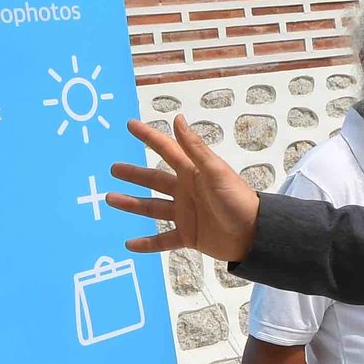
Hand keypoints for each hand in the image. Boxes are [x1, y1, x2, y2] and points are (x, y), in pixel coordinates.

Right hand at [108, 116, 262, 262]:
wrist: (253, 234)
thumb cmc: (236, 198)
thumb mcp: (214, 171)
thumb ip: (194, 148)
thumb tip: (177, 119)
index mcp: (192, 173)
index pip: (166, 150)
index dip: (149, 137)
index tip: (130, 125)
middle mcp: (186, 191)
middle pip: (154, 180)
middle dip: (134, 174)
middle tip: (113, 168)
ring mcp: (186, 213)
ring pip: (152, 208)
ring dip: (131, 204)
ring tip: (110, 198)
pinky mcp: (188, 235)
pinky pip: (163, 240)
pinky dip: (147, 244)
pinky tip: (129, 244)